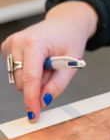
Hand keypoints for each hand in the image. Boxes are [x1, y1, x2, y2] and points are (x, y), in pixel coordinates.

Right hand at [1, 1, 97, 121]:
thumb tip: (43, 101)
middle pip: (23, 82)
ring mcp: (9, 44)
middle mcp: (17, 42)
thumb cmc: (70, 41)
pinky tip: (38, 61)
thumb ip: (58, 85)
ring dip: (35, 78)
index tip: (33, 115)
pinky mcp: (6, 47)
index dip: (31, 99)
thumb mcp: (72, 65)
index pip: (30, 78)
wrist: (64, 24)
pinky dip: (29, 72)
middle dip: (39, 85)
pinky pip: (16, 72)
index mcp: (34, 43)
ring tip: (47, 64)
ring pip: (18, 80)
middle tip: (54, 70)